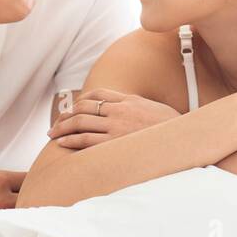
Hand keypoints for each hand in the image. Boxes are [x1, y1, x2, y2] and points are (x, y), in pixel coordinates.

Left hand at [46, 88, 180, 149]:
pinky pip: (86, 140)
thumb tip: (128, 108)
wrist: (183, 140)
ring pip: (80, 123)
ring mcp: (116, 126)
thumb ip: (137, 106)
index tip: (73, 108)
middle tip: (56, 124)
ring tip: (53, 134)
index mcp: (128, 100)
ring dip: (63, 128)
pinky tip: (62, 143)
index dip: (82, 100)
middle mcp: (120, 110)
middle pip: (84, 107)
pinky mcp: (114, 144)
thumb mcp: (154, 109)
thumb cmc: (171, 128)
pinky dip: (71, 140)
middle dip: (67, 115)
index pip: (98, 93)